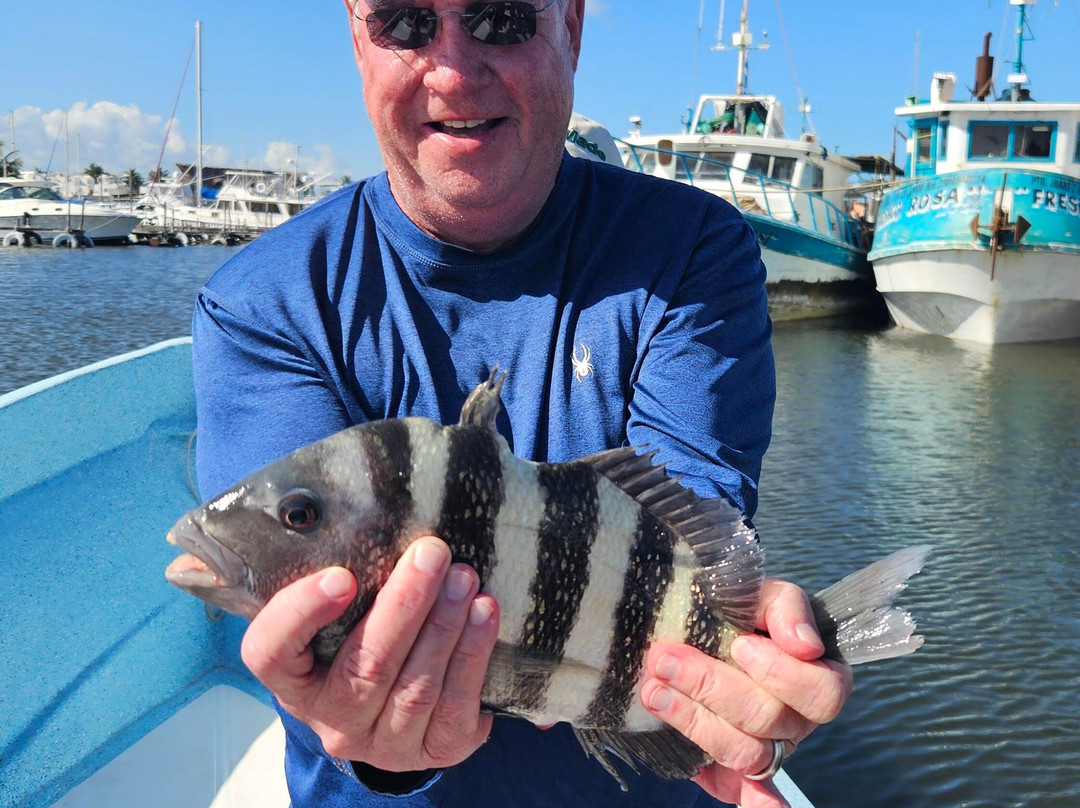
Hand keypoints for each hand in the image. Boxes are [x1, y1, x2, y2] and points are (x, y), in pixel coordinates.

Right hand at [240, 536, 499, 772]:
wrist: (395, 704)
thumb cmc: (352, 636)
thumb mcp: (316, 613)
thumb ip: (271, 577)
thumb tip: (186, 555)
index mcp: (293, 678)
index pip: (271, 653)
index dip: (301, 614)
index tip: (340, 574)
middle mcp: (332, 718)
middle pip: (364, 667)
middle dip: (403, 605)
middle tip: (432, 552)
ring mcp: (385, 740)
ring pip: (414, 686)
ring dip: (445, 627)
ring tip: (464, 577)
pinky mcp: (437, 746)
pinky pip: (456, 706)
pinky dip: (473, 656)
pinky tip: (486, 614)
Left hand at [639, 578, 853, 807]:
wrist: (690, 622)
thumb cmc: (732, 610)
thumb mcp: (758, 593)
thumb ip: (784, 607)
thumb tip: (803, 644)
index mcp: (817, 680)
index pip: (822, 691)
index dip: (780, 672)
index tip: (738, 645)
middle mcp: (796, 722)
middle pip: (770, 719)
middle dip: (712, 686)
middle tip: (666, 659)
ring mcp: (768, 750)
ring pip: (743, 751)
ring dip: (694, 720)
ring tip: (653, 690)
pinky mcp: (734, 773)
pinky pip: (751, 797)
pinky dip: (756, 806)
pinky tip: (714, 783)